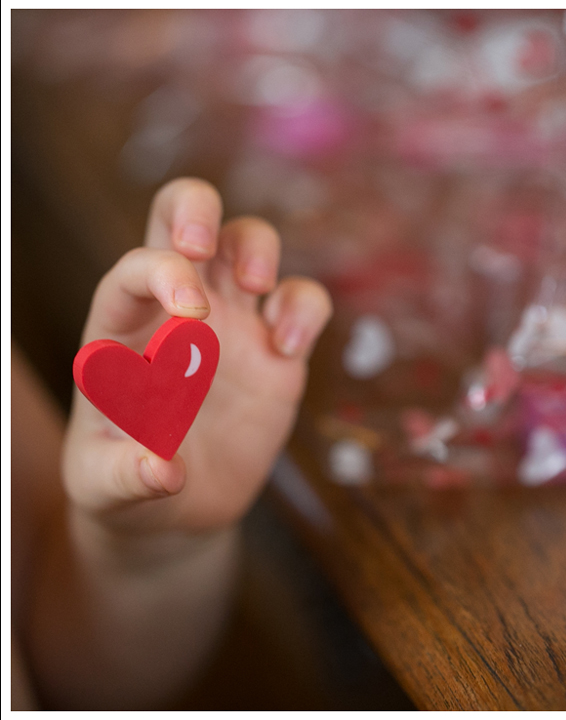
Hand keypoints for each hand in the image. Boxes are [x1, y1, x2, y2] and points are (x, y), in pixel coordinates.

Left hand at [63, 178, 331, 535]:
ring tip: (260, 291)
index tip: (192, 314)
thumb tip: (162, 469)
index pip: (135, 269)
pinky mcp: (276, 351)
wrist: (177, 509)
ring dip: (258, 247)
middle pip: (182, 214)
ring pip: (248, 240)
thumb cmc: (125, 488)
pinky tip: (289, 350)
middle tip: (207, 247)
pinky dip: (305, 309)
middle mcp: (177, 310)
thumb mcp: (107, 489)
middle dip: (197, 210)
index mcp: (124, 328)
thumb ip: (126, 477)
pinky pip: (301, 299)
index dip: (162, 271)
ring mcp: (232, 323)